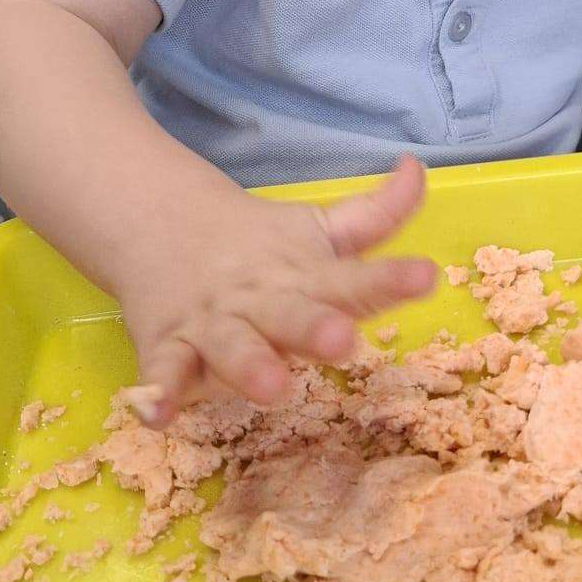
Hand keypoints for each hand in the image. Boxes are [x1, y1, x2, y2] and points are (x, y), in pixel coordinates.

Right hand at [118, 156, 435, 420]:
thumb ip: (377, 213)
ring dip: (249, 366)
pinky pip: (162, 370)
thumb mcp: (319, 230)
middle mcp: (262, 299)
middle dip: (315, 328)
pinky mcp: (168, 343)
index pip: (353, 279)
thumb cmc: (259, 244)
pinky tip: (157, 413)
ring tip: (271, 387)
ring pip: (232, 346)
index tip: (424, 277)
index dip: (389, 279)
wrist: (158, 218)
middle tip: (341, 340)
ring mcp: (213, 322)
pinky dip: (157, 391)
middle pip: (291, 315)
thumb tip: (417, 168)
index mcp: (305, 274)